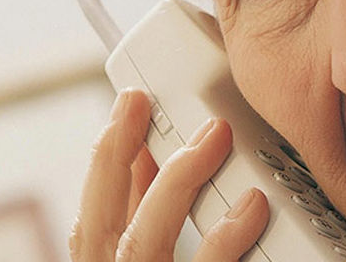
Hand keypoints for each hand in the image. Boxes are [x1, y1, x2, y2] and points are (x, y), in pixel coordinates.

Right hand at [69, 89, 268, 260]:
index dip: (106, 157)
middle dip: (117, 153)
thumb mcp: (154, 253)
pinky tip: (252, 202)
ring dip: (176, 181)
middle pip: (99, 220)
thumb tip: (155, 158)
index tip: (132, 105)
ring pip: (143, 239)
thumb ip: (152, 216)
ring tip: (215, 136)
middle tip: (143, 100)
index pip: (93, 215)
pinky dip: (226, 236)